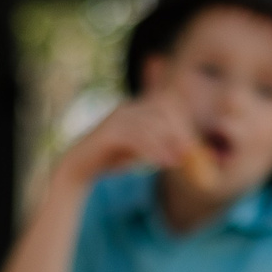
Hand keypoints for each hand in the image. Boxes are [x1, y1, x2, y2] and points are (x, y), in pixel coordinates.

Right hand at [54, 94, 205, 189]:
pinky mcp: (109, 132)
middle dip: (177, 131)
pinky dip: (154, 151)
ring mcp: (117, 118)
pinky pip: (137, 138)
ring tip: (178, 161)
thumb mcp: (141, 150)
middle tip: (188, 151)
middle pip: (161, 111)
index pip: (165, 105)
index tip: (191, 144)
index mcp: (135, 109)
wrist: (80, 167)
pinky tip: (163, 163)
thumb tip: (185, 152)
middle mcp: (126, 108)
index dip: (181, 122)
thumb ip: (160, 146)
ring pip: (150, 125)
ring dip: (167, 143)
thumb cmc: (112, 158)